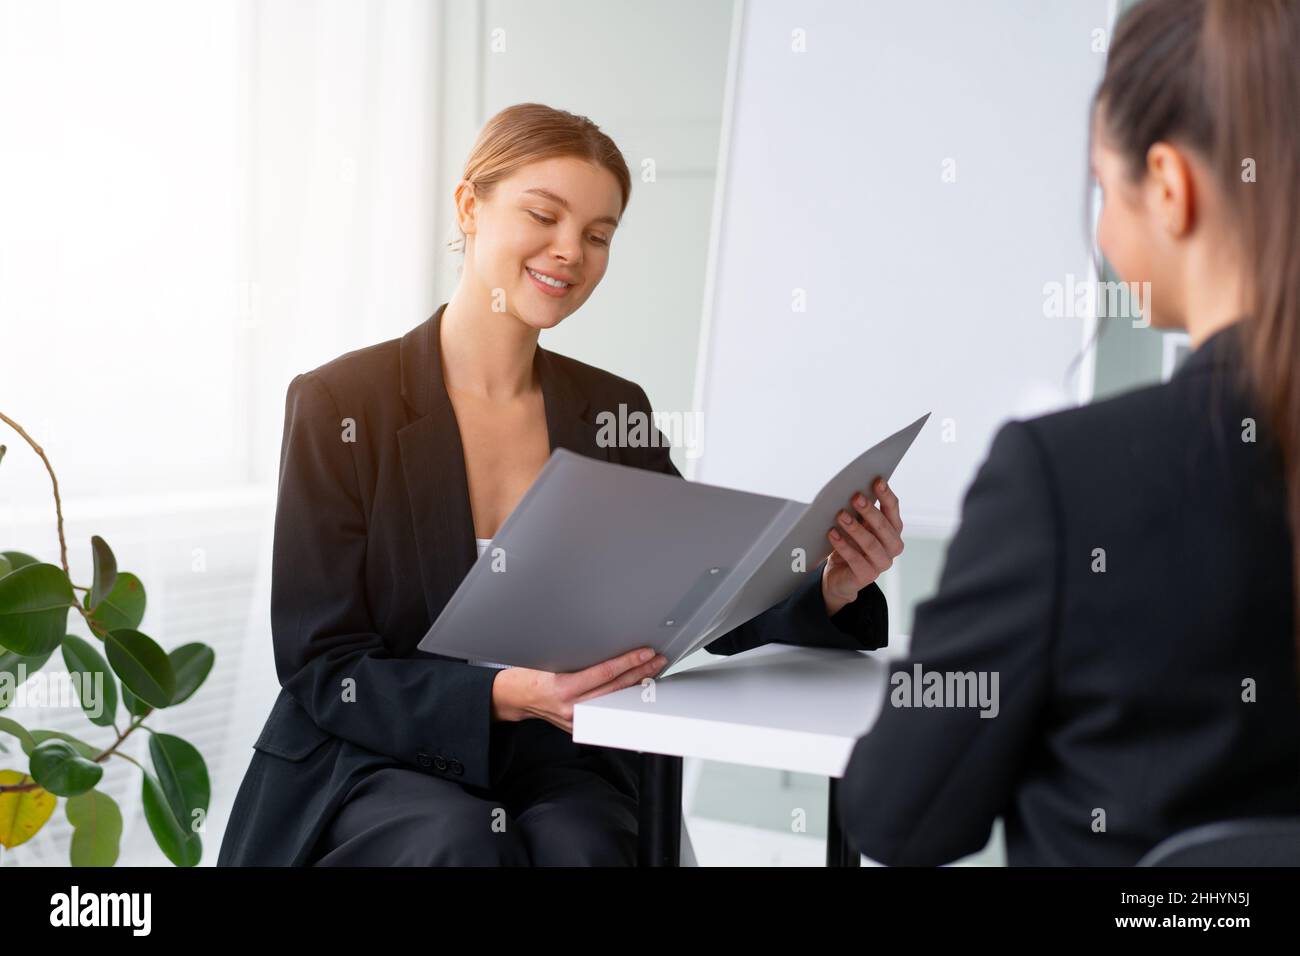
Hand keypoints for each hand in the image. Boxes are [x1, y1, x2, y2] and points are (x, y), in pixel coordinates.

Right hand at [490, 646, 667, 733]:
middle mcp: (572, 707)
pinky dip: (621, 697)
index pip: (605, 673)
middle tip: (656, 660)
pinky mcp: (579, 724)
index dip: (628, 662)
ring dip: (636, 685)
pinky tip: (633, 688)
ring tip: (651, 671)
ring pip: (614, 700)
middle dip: (640, 673)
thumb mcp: (548, 660)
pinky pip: (606, 708)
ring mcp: (577, 719)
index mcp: (563, 689)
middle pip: (615, 688)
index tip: (644, 653)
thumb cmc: (526, 675)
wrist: (512, 698)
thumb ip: (575, 658)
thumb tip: (602, 645)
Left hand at [822, 477, 903, 614]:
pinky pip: (856, 559)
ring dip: (855, 528)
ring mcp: (881, 563)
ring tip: (840, 515)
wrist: (840, 576)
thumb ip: (860, 512)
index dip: (886, 495)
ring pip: (871, 543)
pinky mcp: (867, 576)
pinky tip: (832, 534)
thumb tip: (855, 489)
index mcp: (893, 530)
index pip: (893, 510)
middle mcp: (892, 547)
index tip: (877, 481)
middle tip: (856, 497)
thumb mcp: (858, 526)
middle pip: (884, 526)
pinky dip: (843, 546)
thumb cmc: (851, 545)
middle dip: (870, 510)